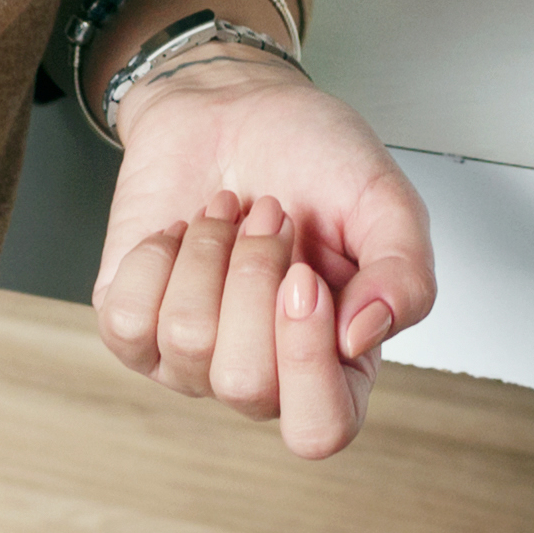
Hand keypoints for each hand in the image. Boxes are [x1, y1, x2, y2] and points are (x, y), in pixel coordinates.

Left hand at [88, 65, 436, 457]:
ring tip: (232, 212)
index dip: (306, 360)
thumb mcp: (383, 198)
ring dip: (210, 250)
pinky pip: (128, 320)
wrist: (233, 103)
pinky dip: (158, 254)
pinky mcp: (135, 328)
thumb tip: (363, 337)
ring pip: (186, 342)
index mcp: (338, 359)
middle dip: (253, 276)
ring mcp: (192, 360)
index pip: (321, 429)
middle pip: (244, 383)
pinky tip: (184, 232)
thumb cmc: (311, 154)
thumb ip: (405, 272)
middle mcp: (265, 374)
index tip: (303, 275)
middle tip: (270, 216)